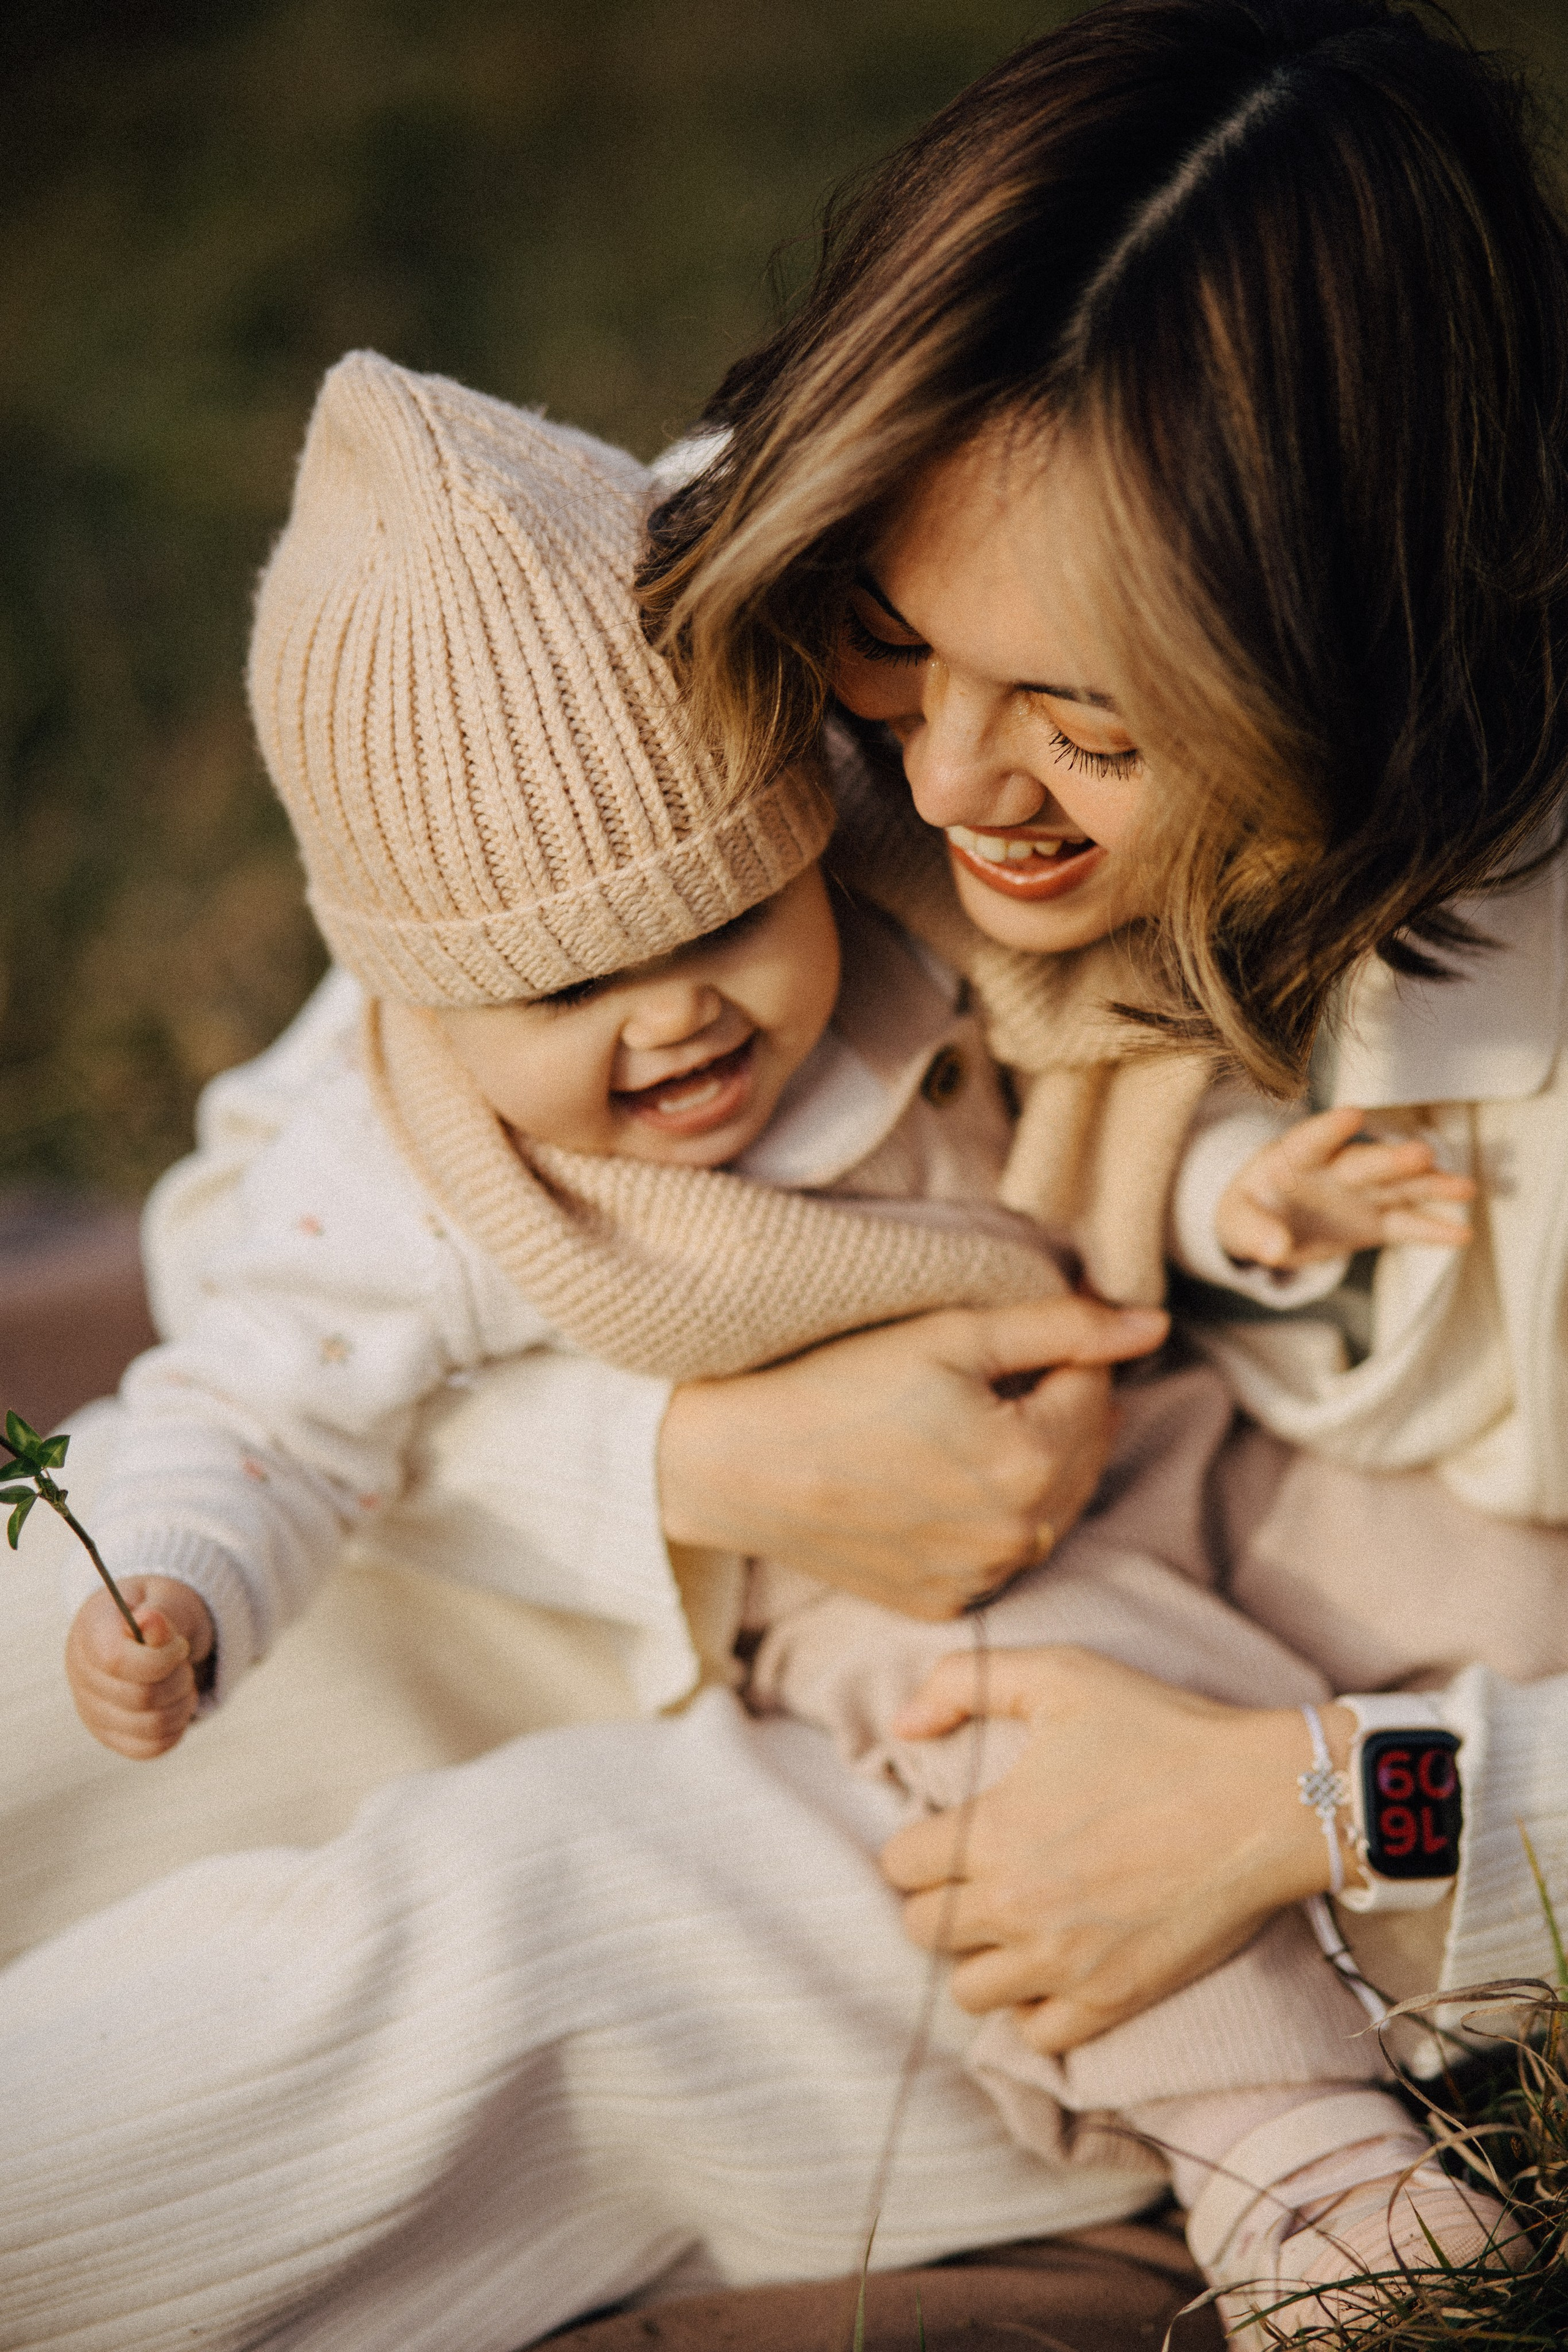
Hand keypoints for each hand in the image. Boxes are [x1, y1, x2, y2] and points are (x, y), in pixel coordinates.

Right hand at [65, 1577, 214, 1758]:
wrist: (154, 1632)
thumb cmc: (161, 1612)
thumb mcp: (167, 1600)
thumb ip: (161, 1613)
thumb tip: (150, 1621)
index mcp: (90, 1632)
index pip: (116, 1661)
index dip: (160, 1659)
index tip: (180, 1645)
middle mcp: (81, 1675)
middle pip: (141, 1697)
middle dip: (179, 1678)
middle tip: (185, 1660)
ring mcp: (92, 1710)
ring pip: (149, 1727)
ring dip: (182, 1704)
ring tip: (183, 1680)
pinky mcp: (109, 1735)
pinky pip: (149, 1748)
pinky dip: (175, 1728)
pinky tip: (176, 1703)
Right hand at [658, 1297, 1167, 1619]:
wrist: (738, 1464)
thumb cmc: (838, 1384)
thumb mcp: (952, 1334)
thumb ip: (1061, 1326)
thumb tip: (1152, 1325)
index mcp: (1033, 1463)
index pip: (1098, 1388)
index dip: (1062, 1350)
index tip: (1005, 1337)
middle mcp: (1021, 1537)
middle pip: (1085, 1452)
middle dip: (1056, 1407)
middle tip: (985, 1376)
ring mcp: (983, 1579)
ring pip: (1051, 1506)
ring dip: (1032, 1461)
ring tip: (965, 1423)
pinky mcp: (945, 1604)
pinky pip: (1002, 1550)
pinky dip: (992, 1513)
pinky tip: (942, 1478)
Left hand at [881, 1646, 1353, 2047]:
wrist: (1263, 1800)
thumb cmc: (1161, 1731)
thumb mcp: (1059, 1675)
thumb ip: (962, 1681)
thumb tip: (900, 1726)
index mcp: (993, 1831)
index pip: (900, 1865)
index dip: (918, 1844)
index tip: (951, 1831)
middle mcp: (1016, 1907)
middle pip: (923, 1930)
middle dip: (941, 1899)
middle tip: (980, 1874)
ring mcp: (1064, 1963)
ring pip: (969, 1991)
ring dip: (979, 1956)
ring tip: (1011, 1921)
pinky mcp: (1112, 1998)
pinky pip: (1036, 2035)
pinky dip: (1032, 2008)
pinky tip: (1050, 1965)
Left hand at [1216, 1105, 1475, 1268]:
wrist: (1268, 1225)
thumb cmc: (1250, 1211)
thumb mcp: (1237, 1221)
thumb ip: (1253, 1232)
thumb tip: (1273, 1251)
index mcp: (1294, 1158)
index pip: (1311, 1140)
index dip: (1329, 1128)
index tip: (1353, 1113)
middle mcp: (1335, 1169)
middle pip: (1365, 1163)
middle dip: (1392, 1159)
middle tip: (1422, 1154)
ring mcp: (1360, 1194)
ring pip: (1398, 1187)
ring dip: (1430, 1186)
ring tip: (1465, 1188)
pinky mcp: (1375, 1221)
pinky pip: (1406, 1225)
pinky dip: (1432, 1229)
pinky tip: (1461, 1232)